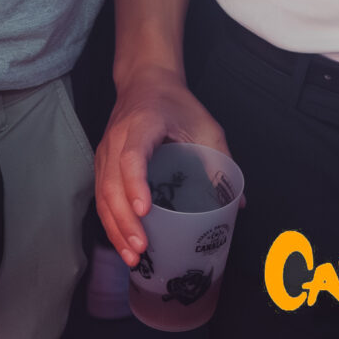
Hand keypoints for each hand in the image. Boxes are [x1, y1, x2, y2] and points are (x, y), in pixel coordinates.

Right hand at [95, 69, 229, 262]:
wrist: (145, 81)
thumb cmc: (176, 104)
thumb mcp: (205, 125)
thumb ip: (221, 161)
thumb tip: (237, 203)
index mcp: (142, 124)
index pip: (131, 156)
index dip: (135, 183)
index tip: (144, 209)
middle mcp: (117, 139)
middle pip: (112, 184)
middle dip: (124, 220)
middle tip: (141, 248)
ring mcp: (105, 153)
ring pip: (102, 196)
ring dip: (115, 229)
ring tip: (133, 257)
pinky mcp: (102, 164)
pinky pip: (101, 198)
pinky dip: (110, 223)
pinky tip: (123, 245)